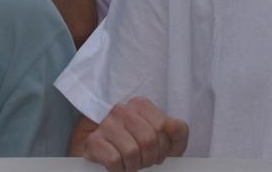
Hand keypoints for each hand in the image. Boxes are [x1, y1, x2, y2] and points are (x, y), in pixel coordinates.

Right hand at [73, 99, 187, 170]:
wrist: (105, 154)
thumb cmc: (137, 146)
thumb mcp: (164, 140)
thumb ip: (177, 131)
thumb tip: (173, 126)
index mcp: (140, 105)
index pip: (163, 126)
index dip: (164, 146)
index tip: (157, 150)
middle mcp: (122, 110)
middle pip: (149, 139)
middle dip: (149, 157)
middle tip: (143, 159)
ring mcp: (106, 124)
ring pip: (132, 151)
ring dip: (134, 165)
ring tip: (130, 162)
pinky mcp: (93, 141)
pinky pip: (115, 160)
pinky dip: (119, 168)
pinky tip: (118, 164)